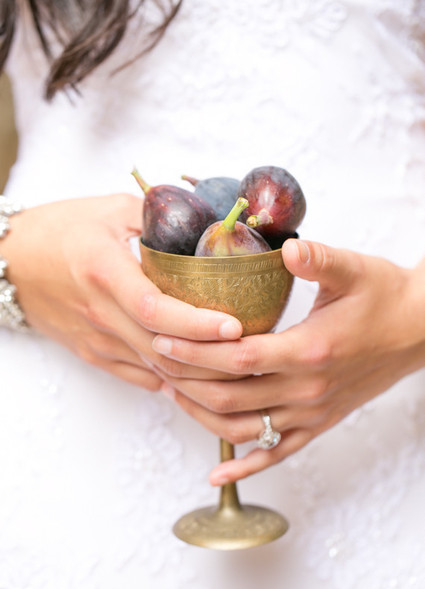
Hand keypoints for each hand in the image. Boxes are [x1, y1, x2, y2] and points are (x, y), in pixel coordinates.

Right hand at [0, 194, 242, 388]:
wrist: (9, 261)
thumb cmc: (59, 228)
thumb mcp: (110, 208)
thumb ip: (158, 216)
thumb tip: (207, 222)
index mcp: (102, 270)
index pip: (153, 307)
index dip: (196, 323)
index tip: (234, 325)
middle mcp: (99, 312)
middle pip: (161, 349)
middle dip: (210, 360)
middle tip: (251, 353)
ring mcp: (95, 338)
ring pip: (153, 370)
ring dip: (195, 376)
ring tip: (234, 369)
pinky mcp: (92, 352)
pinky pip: (138, 375)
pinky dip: (171, 380)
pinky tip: (200, 377)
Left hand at [151, 239, 424, 482]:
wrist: (419, 331)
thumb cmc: (383, 298)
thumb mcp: (352, 270)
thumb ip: (317, 260)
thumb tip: (286, 247)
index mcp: (310, 350)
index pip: (238, 358)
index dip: (196, 351)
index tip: (162, 338)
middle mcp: (308, 390)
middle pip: (231, 396)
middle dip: (186, 379)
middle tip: (154, 359)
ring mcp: (313, 413)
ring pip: (244, 428)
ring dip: (201, 414)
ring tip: (171, 391)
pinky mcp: (319, 425)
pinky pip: (277, 454)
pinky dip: (244, 465)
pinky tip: (216, 472)